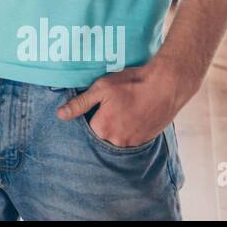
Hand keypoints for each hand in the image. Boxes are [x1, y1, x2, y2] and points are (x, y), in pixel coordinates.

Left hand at [55, 62, 189, 147]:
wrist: (166, 85)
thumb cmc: (132, 83)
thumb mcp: (101, 88)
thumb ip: (80, 104)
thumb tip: (60, 115)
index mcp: (102, 128)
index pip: (88, 126)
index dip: (92, 112)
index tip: (100, 102)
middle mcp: (117, 141)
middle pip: (102, 133)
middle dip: (105, 120)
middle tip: (115, 103)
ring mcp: (133, 142)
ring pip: (117, 136)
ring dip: (118, 125)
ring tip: (126, 107)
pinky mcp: (146, 140)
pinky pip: (131, 137)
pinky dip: (131, 127)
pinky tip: (135, 113)